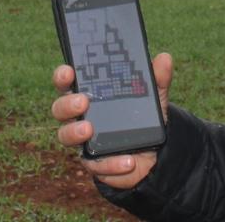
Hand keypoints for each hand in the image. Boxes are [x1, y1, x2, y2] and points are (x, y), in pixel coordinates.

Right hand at [50, 52, 173, 189]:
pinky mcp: (93, 163)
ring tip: (89, 129)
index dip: (62, 76)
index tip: (68, 71)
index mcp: (89, 93)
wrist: (155, 153)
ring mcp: (83, 140)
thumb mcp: (153, 97)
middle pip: (59, 108)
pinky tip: (127, 161)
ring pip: (65, 136)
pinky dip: (111, 164)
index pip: (68, 82)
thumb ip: (157, 79)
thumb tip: (164, 58)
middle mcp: (80, 116)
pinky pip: (95, 165)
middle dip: (67, 104)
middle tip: (83, 102)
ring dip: (74, 132)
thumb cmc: (142, 117)